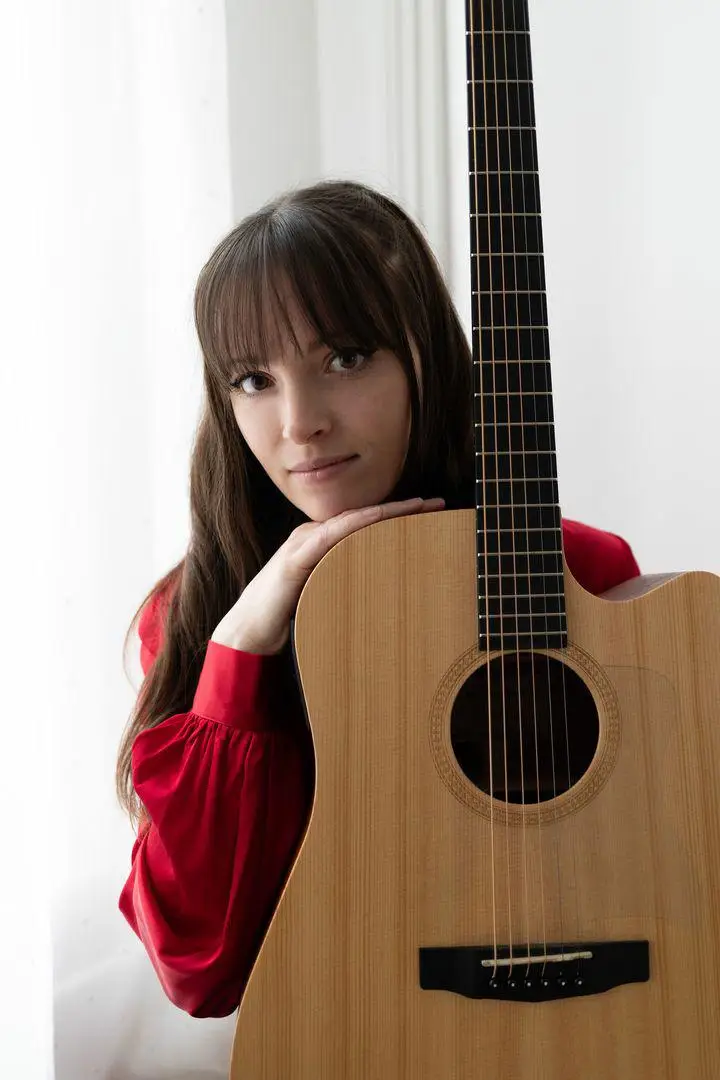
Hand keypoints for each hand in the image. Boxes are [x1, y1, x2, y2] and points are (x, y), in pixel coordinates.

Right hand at [211, 497, 444, 654]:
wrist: (250, 631)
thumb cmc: (287, 614)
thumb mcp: (327, 595)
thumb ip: (349, 583)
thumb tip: (385, 588)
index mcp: (322, 543)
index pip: (365, 524)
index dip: (397, 517)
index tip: (430, 514)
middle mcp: (313, 536)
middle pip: (364, 516)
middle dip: (401, 509)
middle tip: (437, 503)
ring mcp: (303, 543)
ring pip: (351, 521)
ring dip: (386, 512)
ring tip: (418, 506)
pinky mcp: (295, 559)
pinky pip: (329, 536)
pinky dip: (354, 526)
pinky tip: (376, 519)